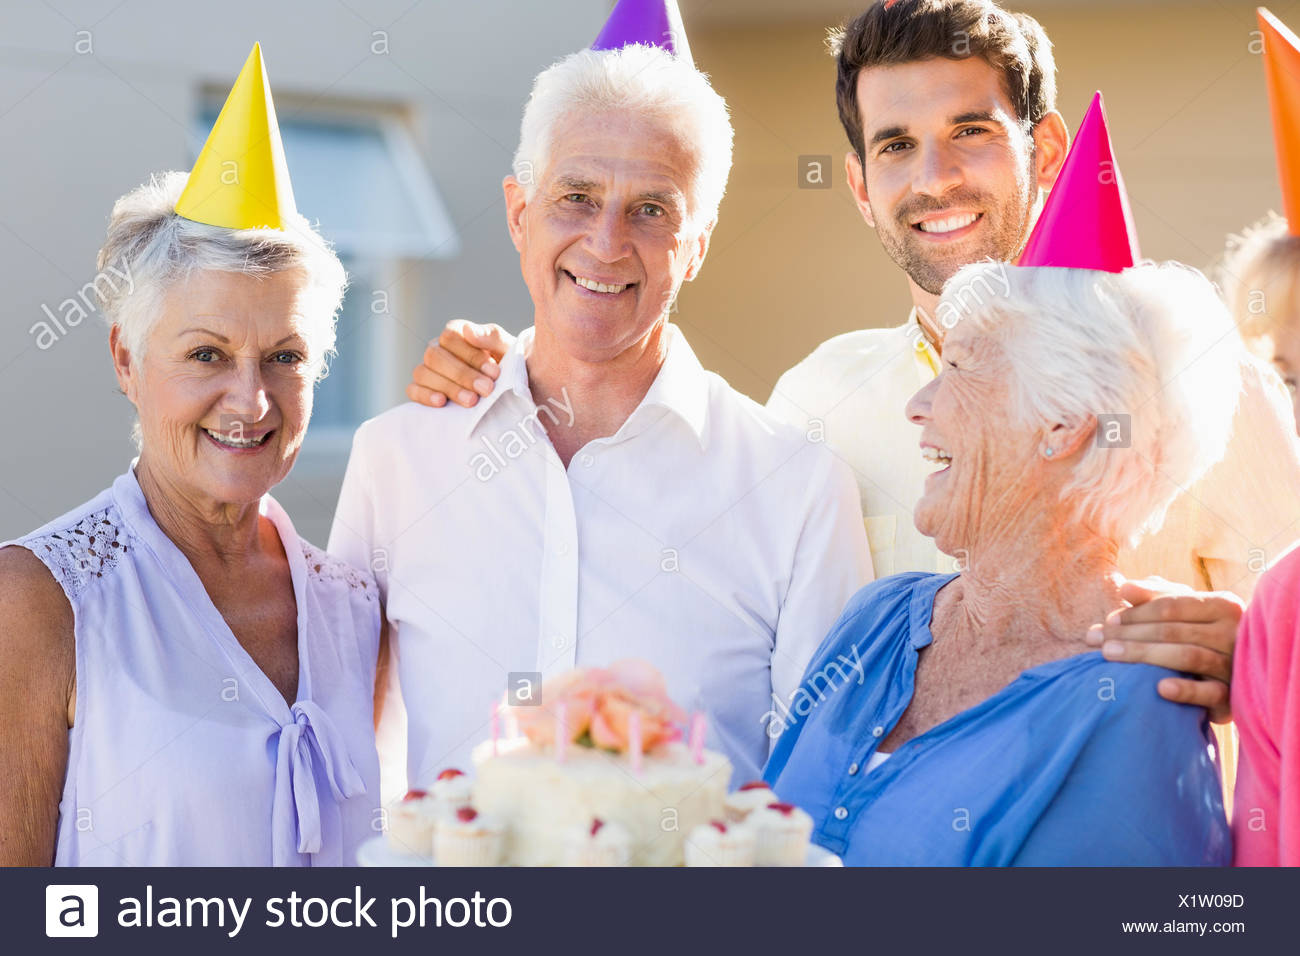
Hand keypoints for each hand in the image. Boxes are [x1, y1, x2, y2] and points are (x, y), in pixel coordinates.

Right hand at [407, 320, 512, 407]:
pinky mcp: (420, 390)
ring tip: (472, 401)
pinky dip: (425, 396)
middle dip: (463, 375)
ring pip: (423, 373)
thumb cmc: (506, 366)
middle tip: (486, 389)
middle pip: (435, 356)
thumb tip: (469, 330)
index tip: (493, 372)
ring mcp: (426, 370)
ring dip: (449, 388)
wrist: (505, 392)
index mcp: (456, 335)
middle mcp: (437, 349)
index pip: (450, 337)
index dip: (471, 355)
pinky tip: (442, 402)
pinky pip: (413, 391)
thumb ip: (492, 337)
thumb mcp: (507, 349)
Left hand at [1085, 577, 1241, 722]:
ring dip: (1144, 655)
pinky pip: (1211, 693)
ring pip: (1188, 656)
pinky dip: (1186, 690)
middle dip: (1128, 634)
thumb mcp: (1178, 609)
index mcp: (1223, 605)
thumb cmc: (1195, 632)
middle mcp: (1234, 633)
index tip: (1106, 621)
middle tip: (1095, 640)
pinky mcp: (1233, 696)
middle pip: (1173, 631)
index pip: (1171, 606)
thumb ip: (1153, 596)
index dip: (1135, 613)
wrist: (1235, 674)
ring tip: (1108, 655)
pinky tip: (1160, 688)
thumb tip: (1126, 588)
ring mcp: (1235, 664)